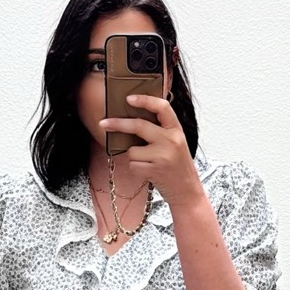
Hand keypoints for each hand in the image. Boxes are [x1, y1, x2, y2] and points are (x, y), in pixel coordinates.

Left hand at [100, 95, 203, 209]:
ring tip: (148, 163)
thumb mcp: (176, 142)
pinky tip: (149, 172)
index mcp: (176, 130)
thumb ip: (162, 129)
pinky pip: (133, 165)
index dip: (144, 100)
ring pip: (132, 150)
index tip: (128, 98)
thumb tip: (134, 117)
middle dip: (118, 124)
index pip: (162, 107)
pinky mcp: (155, 171)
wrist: (187, 191)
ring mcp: (163, 156)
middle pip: (139, 126)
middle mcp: (171, 140)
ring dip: (133, 157)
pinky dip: (136, 168)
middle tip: (103, 123)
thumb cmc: (177, 165)